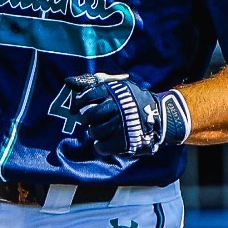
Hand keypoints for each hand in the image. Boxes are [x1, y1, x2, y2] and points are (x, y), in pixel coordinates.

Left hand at [64, 73, 191, 159]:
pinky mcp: (124, 141)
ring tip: (102, 130)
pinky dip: (101, 146)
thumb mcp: (117, 85)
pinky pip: (101, 146)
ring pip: (94, 132)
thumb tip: (67, 80)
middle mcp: (115, 107)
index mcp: (113, 92)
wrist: (160, 116)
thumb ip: (94, 83)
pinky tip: (106, 141)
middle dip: (87, 120)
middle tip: (93, 121)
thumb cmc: (132, 100)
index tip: (80, 108)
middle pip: (88, 117)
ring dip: (95, 133)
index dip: (80, 104)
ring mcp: (120, 125)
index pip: (86, 97)